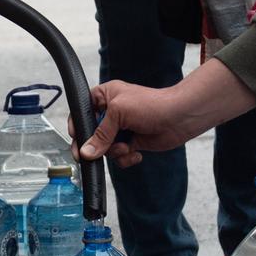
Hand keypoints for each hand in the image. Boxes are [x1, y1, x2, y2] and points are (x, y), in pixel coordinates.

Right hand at [79, 60, 255, 169]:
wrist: (179, 117)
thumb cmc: (151, 105)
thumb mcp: (118, 113)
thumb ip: (100, 134)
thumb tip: (85, 152)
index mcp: (104, 97)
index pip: (82, 112)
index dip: (77, 126)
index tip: (76, 139)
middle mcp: (111, 113)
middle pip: (91, 134)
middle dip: (95, 145)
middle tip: (90, 155)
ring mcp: (122, 129)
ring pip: (105, 148)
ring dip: (114, 152)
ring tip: (125, 147)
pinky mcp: (132, 142)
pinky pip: (120, 156)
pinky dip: (126, 157)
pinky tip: (137, 152)